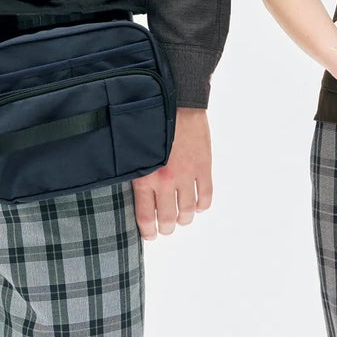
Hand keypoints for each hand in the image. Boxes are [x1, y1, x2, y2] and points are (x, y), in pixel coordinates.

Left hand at [132, 109, 211, 238]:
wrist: (177, 101)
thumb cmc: (150, 121)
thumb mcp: (133, 148)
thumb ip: (133, 170)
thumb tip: (130, 190)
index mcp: (145, 177)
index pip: (146, 217)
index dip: (148, 232)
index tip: (150, 235)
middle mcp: (166, 181)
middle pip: (169, 219)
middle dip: (167, 228)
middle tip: (167, 228)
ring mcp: (187, 175)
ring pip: (188, 212)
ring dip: (185, 219)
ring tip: (182, 218)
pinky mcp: (203, 167)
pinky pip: (206, 196)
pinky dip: (202, 206)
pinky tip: (198, 206)